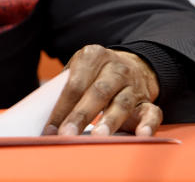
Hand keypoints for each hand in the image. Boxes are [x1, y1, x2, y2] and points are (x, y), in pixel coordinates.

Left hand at [46, 45, 162, 136]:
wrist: (132, 64)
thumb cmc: (95, 73)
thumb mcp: (80, 68)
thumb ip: (65, 87)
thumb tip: (42, 116)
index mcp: (93, 56)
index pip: (75, 84)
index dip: (61, 107)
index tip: (50, 129)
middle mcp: (115, 68)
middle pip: (97, 93)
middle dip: (80, 115)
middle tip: (67, 134)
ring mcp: (133, 84)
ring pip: (122, 103)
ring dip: (109, 121)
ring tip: (98, 137)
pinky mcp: (148, 100)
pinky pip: (152, 112)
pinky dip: (148, 124)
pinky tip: (141, 135)